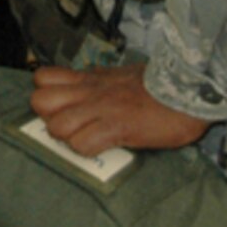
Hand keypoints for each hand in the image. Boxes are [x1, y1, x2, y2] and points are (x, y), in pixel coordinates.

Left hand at [27, 64, 212, 156]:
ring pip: (57, 126)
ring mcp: (101, 109)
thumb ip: (100, 80)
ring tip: (86, 139)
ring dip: (67, 138)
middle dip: (49, 118)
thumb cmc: (158, 85)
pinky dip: (87, 151)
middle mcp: (89, 91)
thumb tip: (87, 82)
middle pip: (39, 101)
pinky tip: (102, 147)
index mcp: (90, 77)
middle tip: (69, 127)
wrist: (187, 90)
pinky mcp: (116, 128)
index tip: (60, 108)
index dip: (46, 96)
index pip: (42, 78)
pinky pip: (83, 144)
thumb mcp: (121, 75)